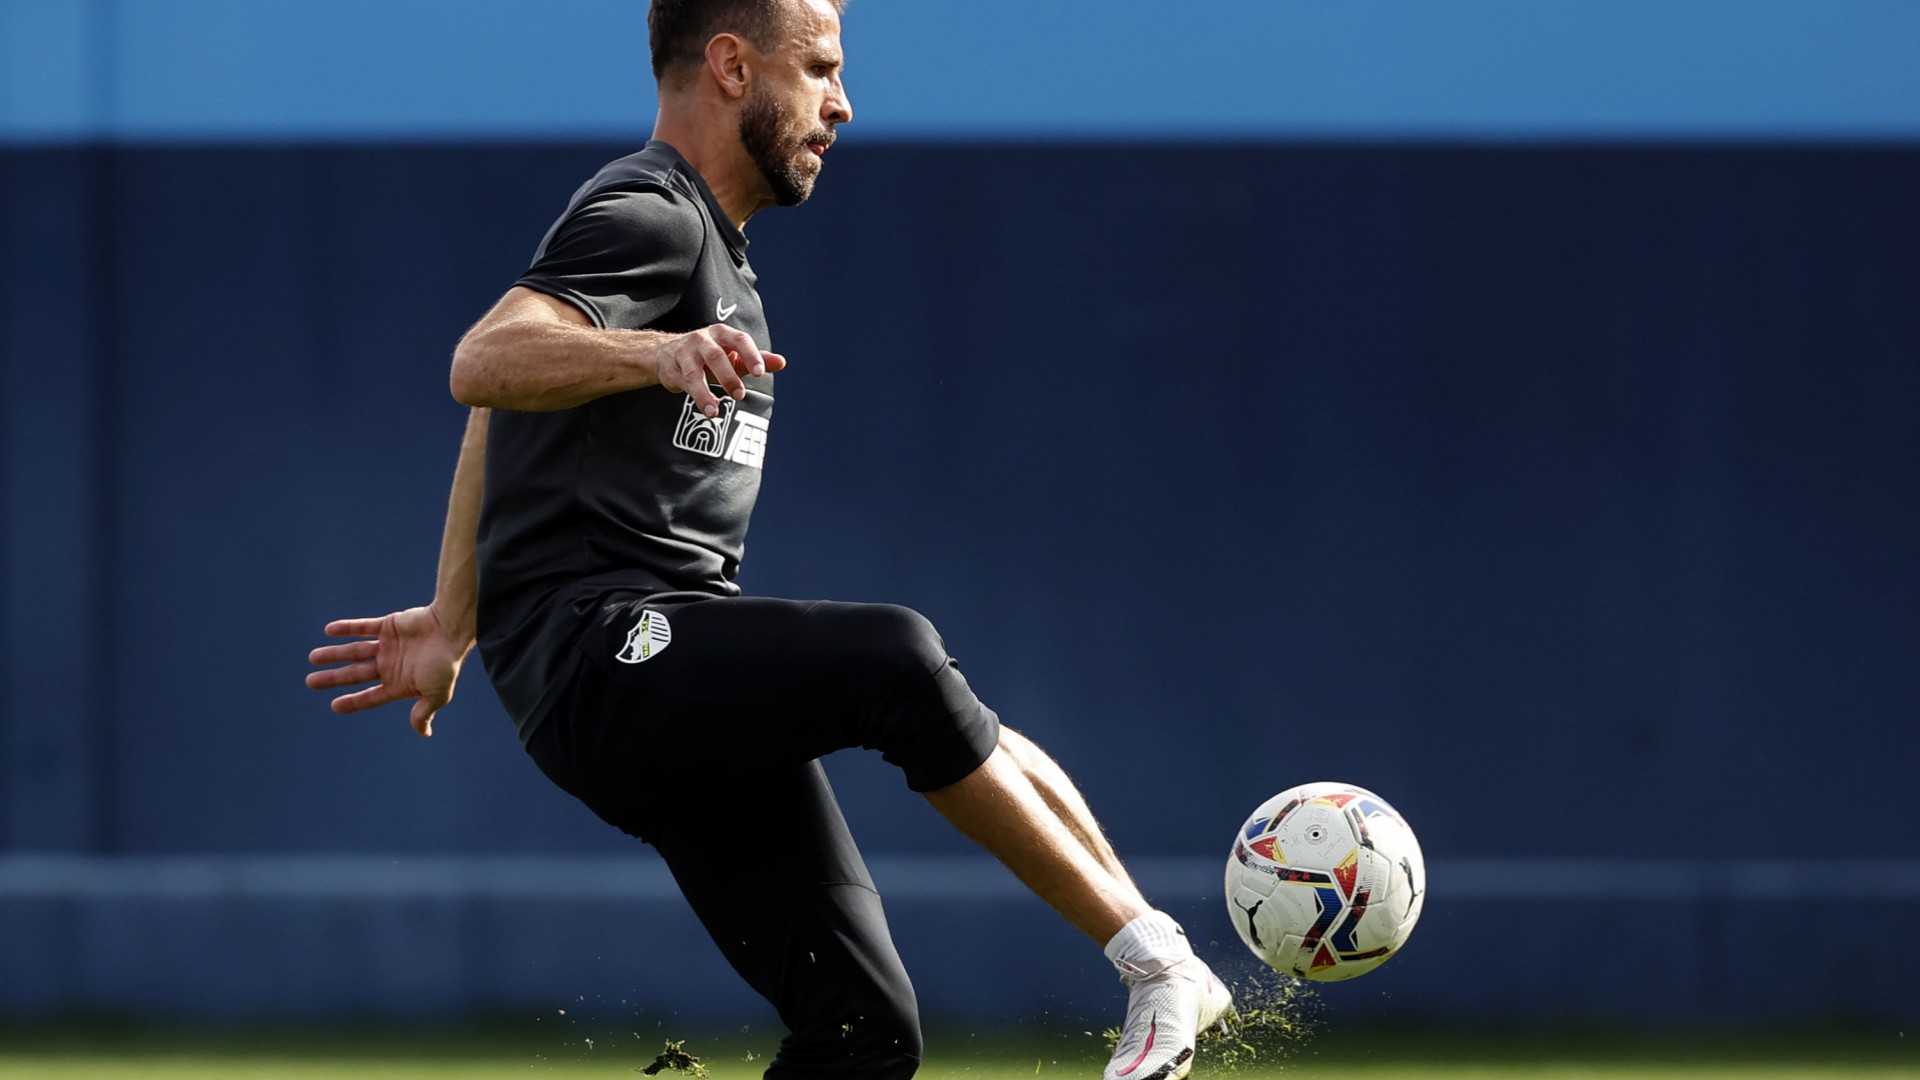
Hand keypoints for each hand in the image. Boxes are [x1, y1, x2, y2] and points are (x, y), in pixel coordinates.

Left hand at [306, 605, 468, 736]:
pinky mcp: (389, 626)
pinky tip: (329, 630)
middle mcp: (391, 666)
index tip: (334, 706)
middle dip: (333, 678)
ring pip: (355, 651)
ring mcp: (389, 645)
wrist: (451, 629)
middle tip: (311, 682)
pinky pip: (364, 628)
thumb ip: (424, 712)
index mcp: (400, 684)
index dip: (353, 702)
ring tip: (313, 657)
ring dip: (335, 654)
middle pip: (356, 674)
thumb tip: (424, 733)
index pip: (371, 696)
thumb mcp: (436, 694)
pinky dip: (347, 628)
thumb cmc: (445, 663)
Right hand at [650, 324, 786, 418]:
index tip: (760, 373)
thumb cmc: (708, 355)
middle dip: (728, 376)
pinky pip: (684, 383)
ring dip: (705, 392)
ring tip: (715, 411)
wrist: (666, 353)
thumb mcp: (733, 355)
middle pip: (716, 356)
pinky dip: (696, 396)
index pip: (740, 340)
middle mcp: (703, 339)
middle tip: (739, 395)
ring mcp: (686, 353)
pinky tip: (708, 409)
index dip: (750, 355)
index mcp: (723, 334)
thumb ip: (755, 359)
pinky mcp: (673, 368)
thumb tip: (782, 362)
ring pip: (695, 372)